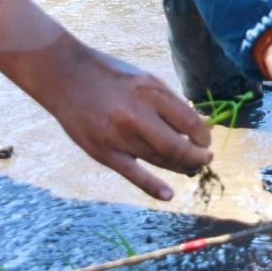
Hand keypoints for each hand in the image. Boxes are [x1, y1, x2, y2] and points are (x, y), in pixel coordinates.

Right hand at [21, 37, 213, 199]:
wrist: (65, 76)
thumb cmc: (110, 75)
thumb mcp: (145, 79)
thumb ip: (170, 101)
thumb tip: (200, 125)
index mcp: (151, 93)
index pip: (190, 123)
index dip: (204, 137)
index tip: (206, 140)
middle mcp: (137, 116)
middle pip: (179, 148)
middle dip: (199, 157)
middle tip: (205, 159)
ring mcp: (119, 136)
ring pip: (161, 161)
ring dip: (181, 168)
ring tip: (191, 168)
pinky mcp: (104, 153)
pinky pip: (134, 175)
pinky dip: (153, 187)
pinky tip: (168, 194)